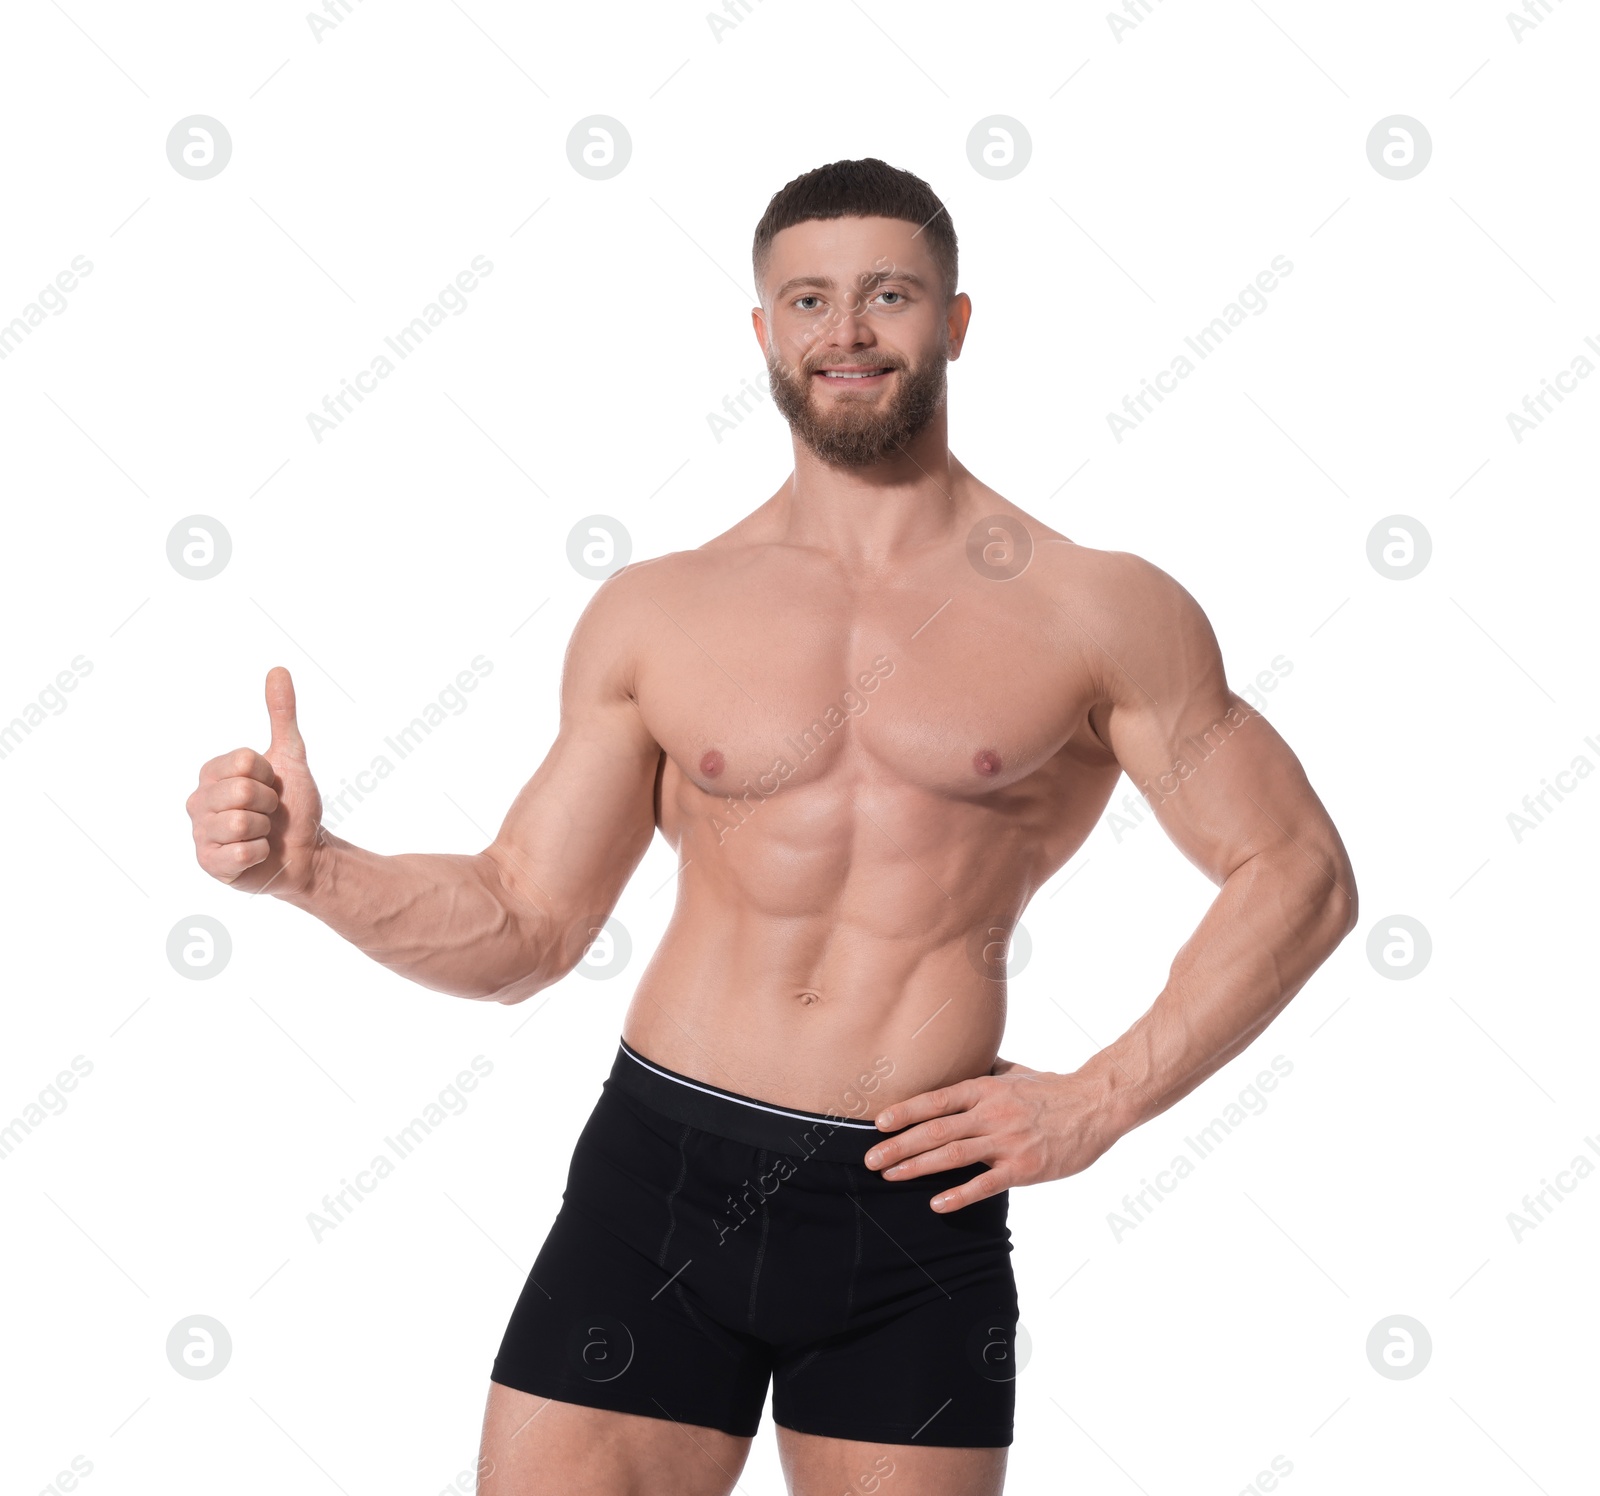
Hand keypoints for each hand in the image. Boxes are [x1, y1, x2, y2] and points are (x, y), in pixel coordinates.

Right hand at [186, 666, 322, 897]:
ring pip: (240, 823)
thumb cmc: (293, 806)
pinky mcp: (209, 865)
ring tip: (262, 832)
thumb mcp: (290, 756)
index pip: (244, 762)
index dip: (269, 776)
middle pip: (242, 793)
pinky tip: (256, 854)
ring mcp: (200, 835)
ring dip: (265, 830)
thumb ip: (282, 714)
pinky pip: (239, 853)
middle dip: (269, 803)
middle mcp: (198, 802)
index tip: (271, 786)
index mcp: (212, 773)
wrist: (306, 852)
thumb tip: (278, 669)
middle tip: (269, 812)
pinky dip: (260, 853)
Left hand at [862, 1057, 1119, 1211]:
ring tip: (890, 1176)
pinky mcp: (1023, 1168)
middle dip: (898, 1145)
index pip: (936, 1100)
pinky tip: (936, 1204)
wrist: (1095, 1106)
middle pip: (935, 1130)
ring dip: (916, 1167)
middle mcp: (991, 1113)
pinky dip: (959, 1194)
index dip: (905, 1112)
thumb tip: (964, 1059)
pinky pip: (985, 1183)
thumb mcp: (1015, 1072)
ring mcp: (1006, 1141)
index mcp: (986, 1089)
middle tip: (870, 1158)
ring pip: (952, 1155)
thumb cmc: (1052, 1090)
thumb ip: (986, 1070)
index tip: (878, 1123)